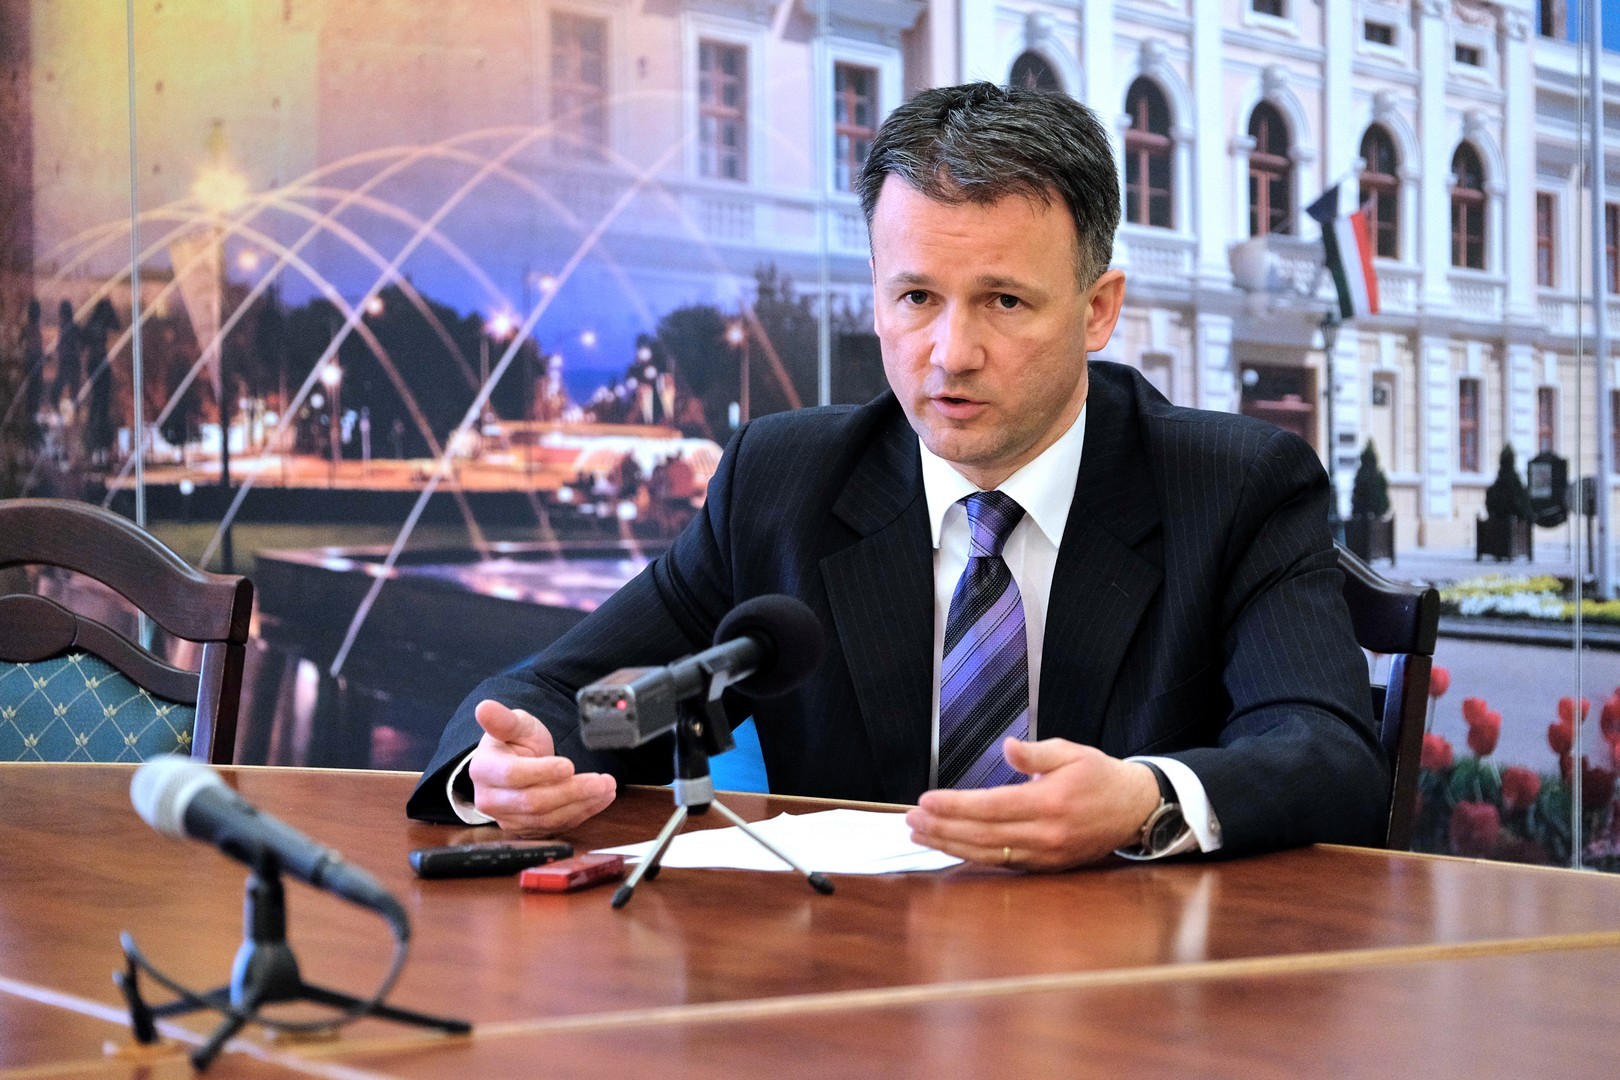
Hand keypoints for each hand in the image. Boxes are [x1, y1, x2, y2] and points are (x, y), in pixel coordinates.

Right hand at [467, 699, 616, 835]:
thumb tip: (484, 708)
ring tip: (606, 787)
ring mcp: (508, 819)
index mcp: (483, 769)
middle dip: (572, 791)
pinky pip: (557, 826)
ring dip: (582, 803)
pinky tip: (600, 798)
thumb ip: (503, 719)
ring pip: (548, 818)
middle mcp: (490, 799)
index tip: (569, 765)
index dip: (542, 772)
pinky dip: (583, 813)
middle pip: (534, 801)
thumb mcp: (514, 724)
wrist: (517, 764)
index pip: (512, 775)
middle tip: (601, 781)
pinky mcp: (527, 830)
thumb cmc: (515, 742)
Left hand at [905, 738, 1160, 870]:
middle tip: (911, 820)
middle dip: (942, 828)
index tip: (926, 801)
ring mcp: (1046, 855)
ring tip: (921, 835)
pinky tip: (951, 847)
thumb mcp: (1072, 753)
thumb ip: (1036, 754)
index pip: (990, 807)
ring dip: (950, 845)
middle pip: (982, 835)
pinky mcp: (1047, 866)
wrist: (1136, 810)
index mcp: (1050, 803)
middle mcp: (1045, 834)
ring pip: (988, 854)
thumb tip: (1007, 747)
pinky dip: (972, 856)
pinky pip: (1003, 863)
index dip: (955, 806)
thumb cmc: (1101, 776)